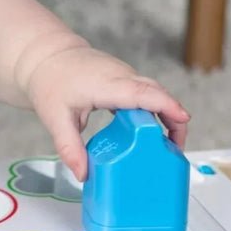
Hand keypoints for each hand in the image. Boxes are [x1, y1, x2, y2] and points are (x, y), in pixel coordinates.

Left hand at [22, 46, 189, 180]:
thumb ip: (70, 148)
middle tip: (176, 149)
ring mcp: (125, 76)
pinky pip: (146, 95)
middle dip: (174, 119)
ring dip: (167, 116)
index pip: (143, 93)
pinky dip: (155, 111)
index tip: (183, 119)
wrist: (48, 56)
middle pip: (157, 94)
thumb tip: (83, 174)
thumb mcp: (56, 119)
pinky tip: (153, 133)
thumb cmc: (51, 82)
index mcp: (108, 84)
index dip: (166, 105)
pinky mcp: (124, 80)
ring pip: (154, 94)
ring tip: (169, 146)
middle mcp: (122, 76)